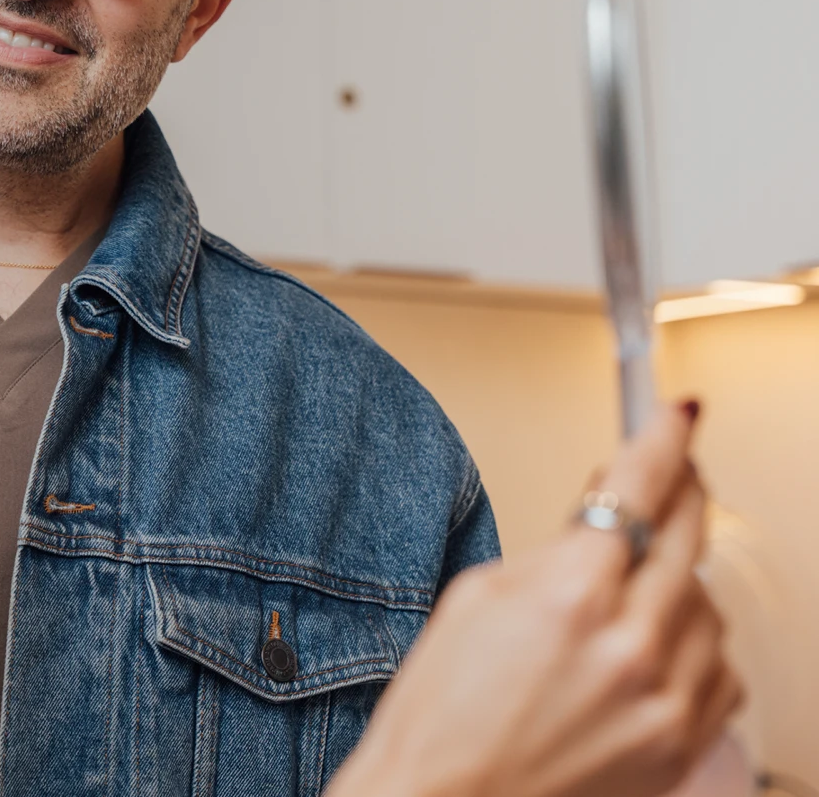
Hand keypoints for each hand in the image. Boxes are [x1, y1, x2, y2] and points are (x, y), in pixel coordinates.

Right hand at [329, 401, 741, 796]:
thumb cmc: (442, 717)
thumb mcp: (476, 597)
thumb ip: (553, 550)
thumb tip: (600, 518)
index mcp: (570, 598)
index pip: (638, 489)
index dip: (661, 441)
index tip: (675, 417)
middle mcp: (630, 647)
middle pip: (689, 538)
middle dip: (683, 495)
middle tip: (675, 477)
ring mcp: (665, 701)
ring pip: (710, 605)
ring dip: (684, 580)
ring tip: (639, 585)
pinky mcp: (682, 745)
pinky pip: (721, 671)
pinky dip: (698, 646)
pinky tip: (657, 643)